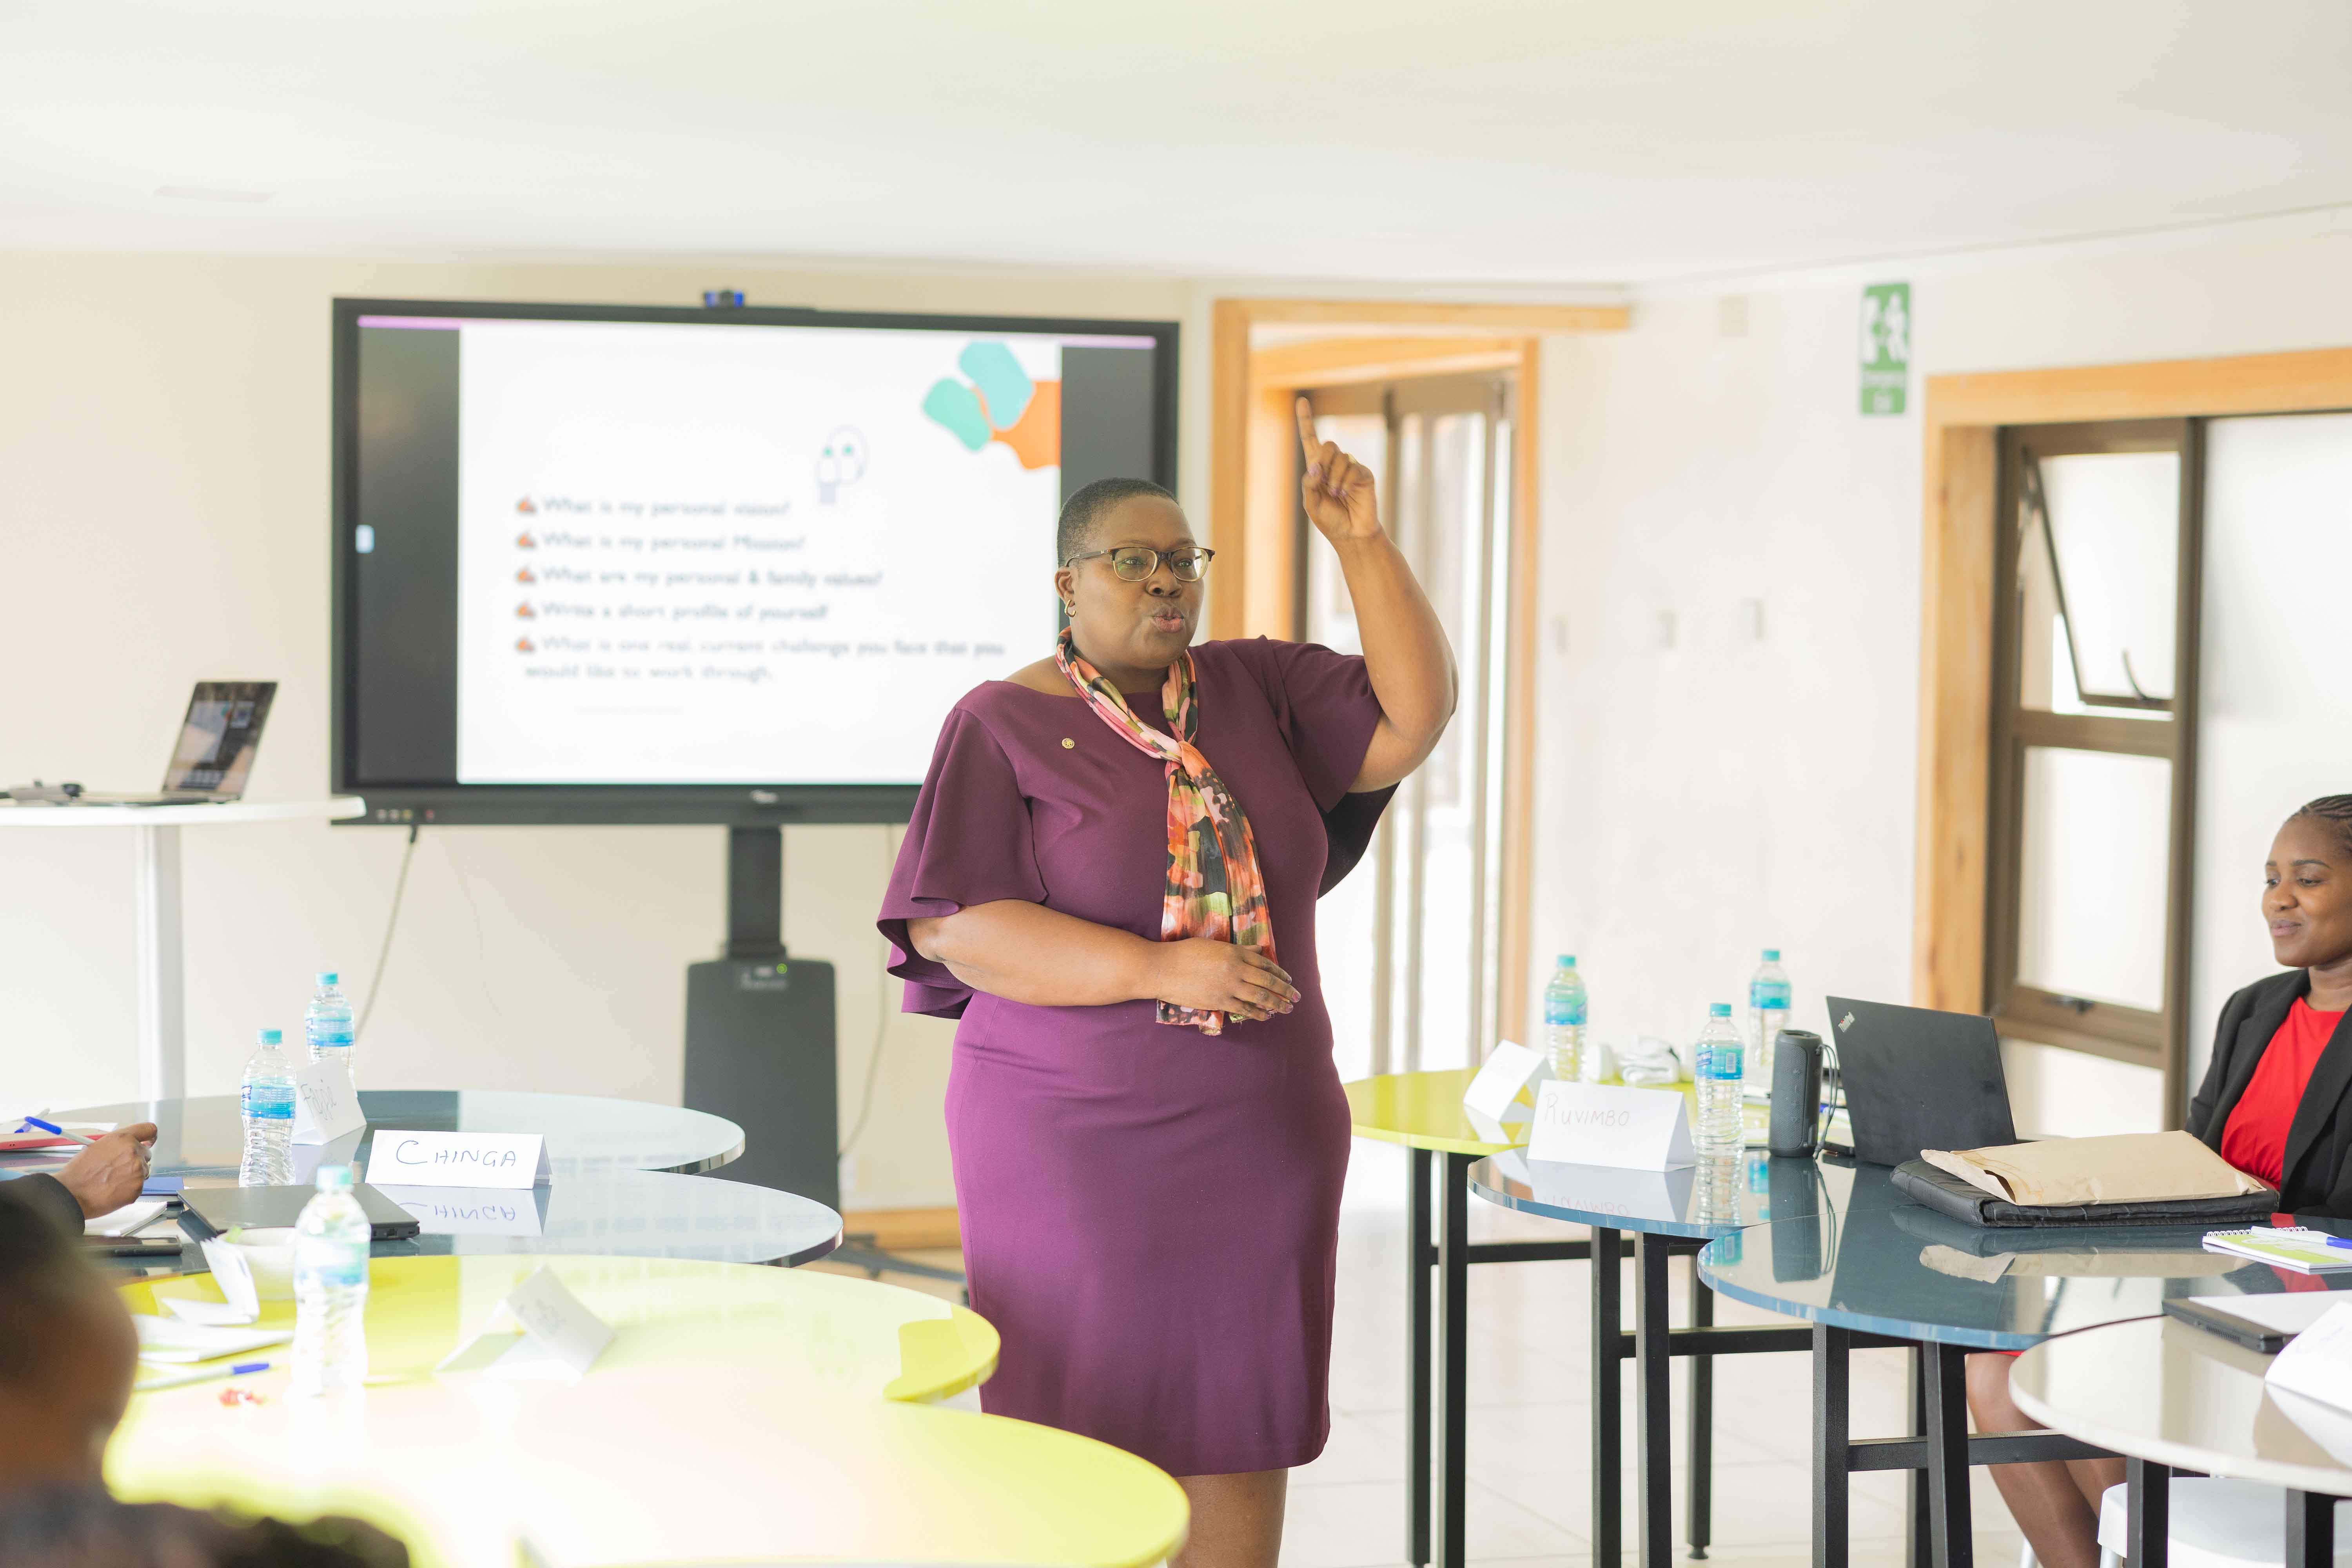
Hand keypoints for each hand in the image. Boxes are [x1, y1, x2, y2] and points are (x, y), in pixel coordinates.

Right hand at [54, 1123, 158, 1217]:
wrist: (71, 1194)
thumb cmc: (79, 1172)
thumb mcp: (96, 1147)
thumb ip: (117, 1145)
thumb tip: (127, 1147)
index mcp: (123, 1139)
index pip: (149, 1129)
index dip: (150, 1136)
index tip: (150, 1141)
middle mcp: (134, 1152)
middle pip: (146, 1153)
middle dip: (136, 1160)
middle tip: (118, 1169)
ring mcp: (138, 1170)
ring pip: (143, 1171)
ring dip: (132, 1175)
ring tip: (111, 1181)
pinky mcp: (138, 1187)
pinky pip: (138, 1186)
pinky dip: (129, 1189)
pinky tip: (113, 1190)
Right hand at [1151, 938, 1299, 1023]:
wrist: (1163, 969)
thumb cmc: (1185, 953)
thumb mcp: (1212, 945)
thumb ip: (1237, 949)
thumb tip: (1257, 950)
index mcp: (1234, 952)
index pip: (1264, 963)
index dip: (1279, 972)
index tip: (1288, 979)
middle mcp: (1235, 969)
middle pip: (1267, 980)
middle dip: (1285, 990)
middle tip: (1297, 997)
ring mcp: (1228, 986)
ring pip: (1260, 995)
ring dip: (1277, 1003)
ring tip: (1288, 1008)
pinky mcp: (1219, 1001)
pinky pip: (1244, 1008)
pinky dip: (1258, 1012)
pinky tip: (1266, 1016)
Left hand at [1296, 396, 1379, 542]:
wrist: (1351, 534)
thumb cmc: (1330, 520)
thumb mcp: (1311, 504)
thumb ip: (1309, 484)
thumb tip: (1316, 467)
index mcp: (1318, 468)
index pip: (1310, 439)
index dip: (1306, 421)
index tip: (1301, 401)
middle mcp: (1334, 464)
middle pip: (1328, 445)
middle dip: (1323, 462)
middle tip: (1324, 482)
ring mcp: (1350, 467)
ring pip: (1340, 457)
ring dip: (1334, 478)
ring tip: (1337, 495)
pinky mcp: (1364, 474)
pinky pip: (1353, 468)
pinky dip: (1346, 482)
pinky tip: (1347, 493)